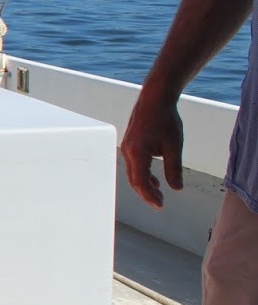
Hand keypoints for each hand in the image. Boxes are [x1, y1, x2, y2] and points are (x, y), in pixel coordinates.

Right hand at [120, 88, 183, 208]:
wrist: (155, 99)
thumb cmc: (165, 119)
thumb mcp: (174, 146)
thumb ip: (174, 169)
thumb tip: (176, 188)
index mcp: (137, 152)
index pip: (140, 181)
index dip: (149, 196)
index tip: (160, 206)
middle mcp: (128, 151)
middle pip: (134, 180)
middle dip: (146, 193)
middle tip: (160, 204)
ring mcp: (127, 148)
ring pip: (133, 173)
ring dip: (145, 184)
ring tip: (159, 193)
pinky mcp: (130, 144)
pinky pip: (134, 164)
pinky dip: (143, 174)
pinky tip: (154, 178)